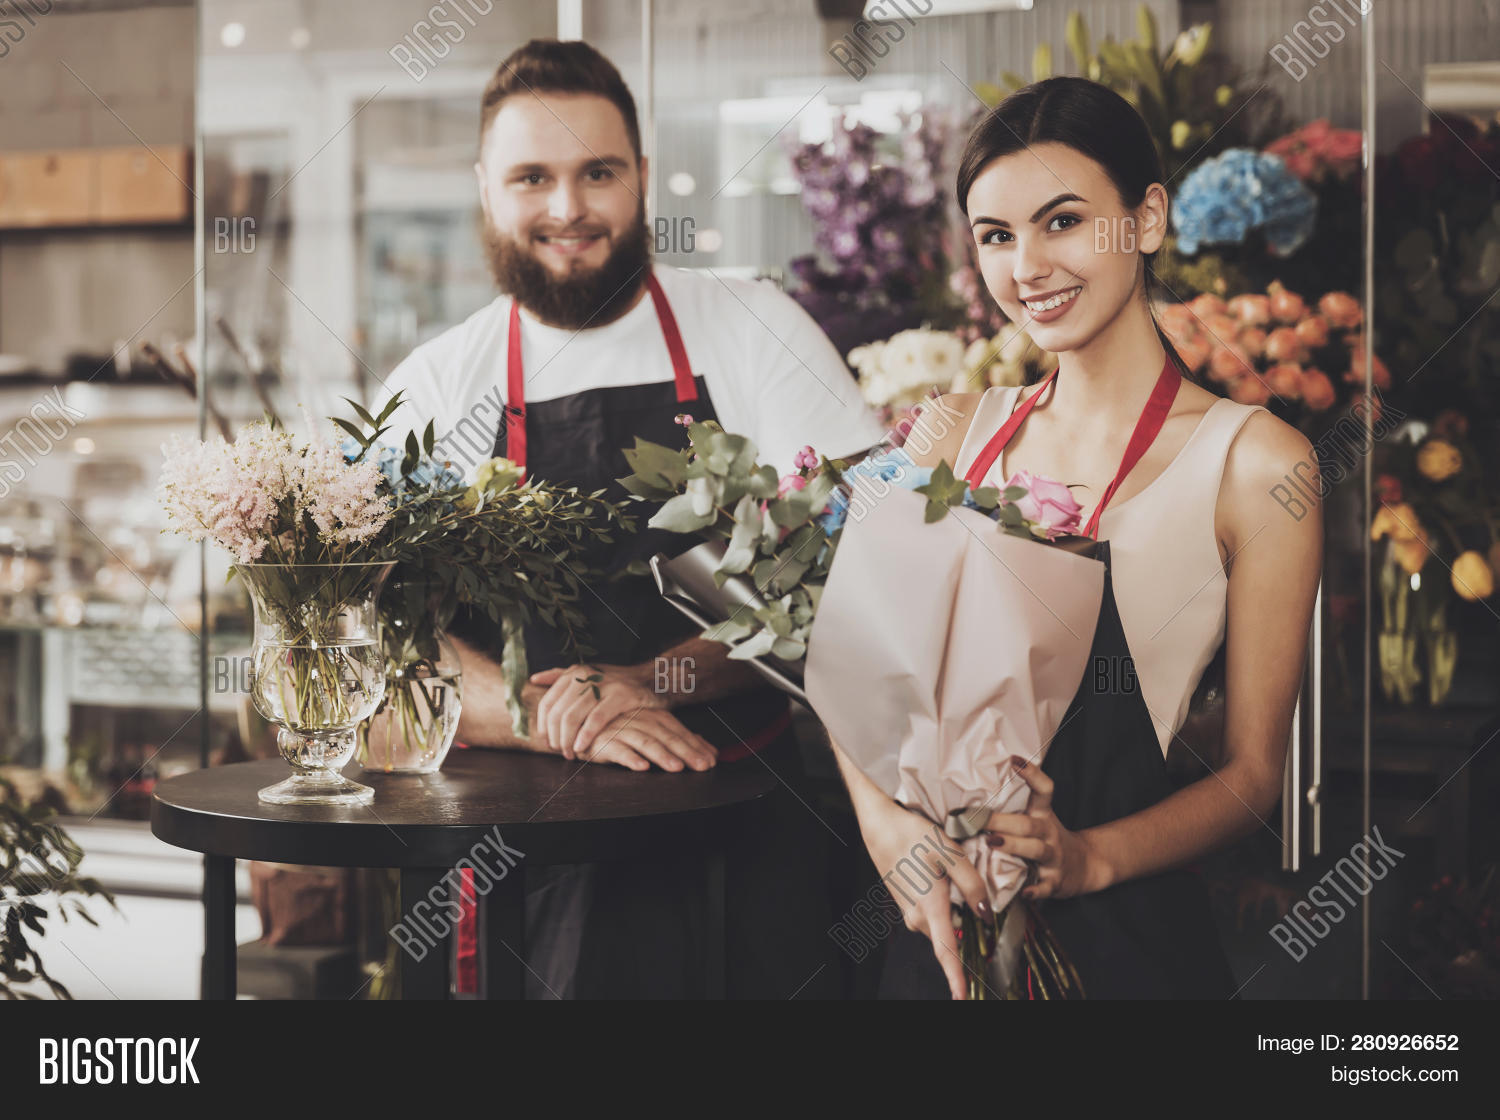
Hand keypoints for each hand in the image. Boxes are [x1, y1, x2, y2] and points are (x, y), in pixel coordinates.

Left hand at [530, 663, 666, 760]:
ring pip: (572, 717)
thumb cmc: (617, 683)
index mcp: (575, 672)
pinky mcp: (621, 695)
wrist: (654, 679)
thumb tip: (534, 679)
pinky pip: (596, 719)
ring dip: (567, 740)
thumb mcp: (589, 674)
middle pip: (557, 713)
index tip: (548, 741)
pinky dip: (585, 736)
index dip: (544, 726)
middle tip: (561, 751)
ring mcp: (604, 684)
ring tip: (571, 753)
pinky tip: (582, 747)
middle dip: (555, 737)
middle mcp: (586, 676)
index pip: (548, 703)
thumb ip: (561, 676)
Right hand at [572, 706, 717, 772]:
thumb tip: (709, 751)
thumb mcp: (647, 732)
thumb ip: (676, 740)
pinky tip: (642, 767)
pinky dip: (630, 758)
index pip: (677, 729)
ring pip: (644, 741)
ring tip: (676, 768)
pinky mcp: (601, 741)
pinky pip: (616, 749)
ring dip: (661, 755)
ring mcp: (619, 729)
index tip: (711, 760)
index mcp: (649, 715)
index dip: (694, 744)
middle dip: (685, 751)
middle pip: (665, 735)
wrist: (577, 727)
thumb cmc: (615, 730)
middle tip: (701, 766)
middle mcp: (637, 719)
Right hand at [861, 797, 990, 1000]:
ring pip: (942, 926)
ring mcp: (910, 913)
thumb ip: (972, 885)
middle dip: (968, 931)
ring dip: (955, 914)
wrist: (880, 826)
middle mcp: (917, 917)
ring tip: (954, 880)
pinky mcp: (907, 905)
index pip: (946, 952)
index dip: (957, 978)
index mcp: (930, 907)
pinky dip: (944, 907)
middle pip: (951, 938)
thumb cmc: (912, 835)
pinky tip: (943, 880)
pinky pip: (933, 917)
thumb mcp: (949, 852)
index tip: (963, 997)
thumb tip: (987, 914)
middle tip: (976, 902)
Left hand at [981, 756, 1103, 900]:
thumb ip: (1014, 809)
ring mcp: (1053, 857)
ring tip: (991, 843)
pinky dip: (1034, 890)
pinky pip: (1044, 887)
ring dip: (1012, 846)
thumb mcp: (1039, 820)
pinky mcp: (1055, 882)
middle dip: (1001, 820)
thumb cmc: (1048, 839)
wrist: (1086, 866)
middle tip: (977, 818)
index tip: (1013, 759)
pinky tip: (1023, 892)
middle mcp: (1049, 833)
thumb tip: (973, 791)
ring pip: (1034, 850)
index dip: (1032, 774)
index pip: (1044, 790)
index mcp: (1044, 815)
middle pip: (1028, 824)